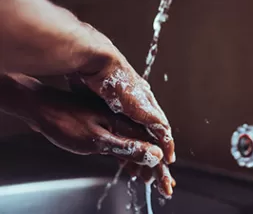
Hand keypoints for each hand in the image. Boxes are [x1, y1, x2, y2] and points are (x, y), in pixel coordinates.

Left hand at [0, 74, 175, 197]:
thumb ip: (127, 147)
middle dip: (158, 168)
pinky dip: (129, 158)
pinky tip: (128, 167)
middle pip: (150, 146)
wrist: (41, 107)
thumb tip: (156, 155)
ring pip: (138, 145)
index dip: (163, 167)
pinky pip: (124, 143)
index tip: (168, 184)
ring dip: (145, 164)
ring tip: (149, 181)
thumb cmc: (65, 122)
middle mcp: (125, 121)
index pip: (155, 147)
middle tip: (165, 186)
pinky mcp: (104, 126)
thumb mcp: (96, 140)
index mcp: (127, 123)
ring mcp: (115, 123)